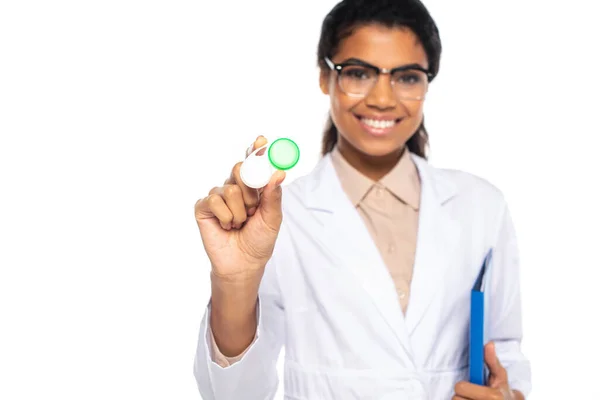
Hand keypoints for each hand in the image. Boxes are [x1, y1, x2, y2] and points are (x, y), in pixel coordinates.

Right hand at [194, 136, 285, 278]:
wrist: (243, 263)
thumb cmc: (259, 240)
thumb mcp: (272, 218)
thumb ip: (274, 195)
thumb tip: (279, 173)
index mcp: (253, 187)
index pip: (252, 163)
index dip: (256, 150)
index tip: (261, 141)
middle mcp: (234, 187)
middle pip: (239, 169)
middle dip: (251, 191)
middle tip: (253, 208)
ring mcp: (218, 196)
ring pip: (230, 189)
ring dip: (240, 212)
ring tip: (239, 224)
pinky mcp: (204, 207)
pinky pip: (214, 201)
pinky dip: (226, 217)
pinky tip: (226, 227)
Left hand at [453, 342, 523, 399]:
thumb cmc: (501, 392)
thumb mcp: (500, 377)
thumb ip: (492, 361)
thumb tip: (489, 344)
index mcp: (493, 396)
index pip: (461, 388)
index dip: (463, 387)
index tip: (465, 387)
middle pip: (456, 398)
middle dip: (462, 395)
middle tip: (471, 395)